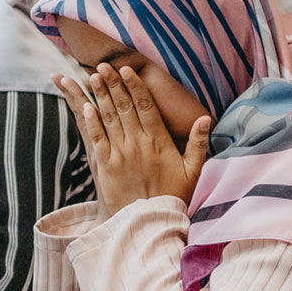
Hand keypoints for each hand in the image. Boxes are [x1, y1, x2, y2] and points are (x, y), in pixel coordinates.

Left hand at [55, 66, 210, 212]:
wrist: (149, 225)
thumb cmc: (174, 198)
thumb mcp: (193, 171)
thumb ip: (199, 143)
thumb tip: (205, 118)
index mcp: (158, 142)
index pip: (145, 107)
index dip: (135, 86)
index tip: (127, 69)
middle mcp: (137, 144)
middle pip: (123, 107)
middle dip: (113, 84)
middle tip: (104, 65)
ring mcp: (119, 154)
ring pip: (108, 118)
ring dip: (100, 95)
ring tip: (94, 76)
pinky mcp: (104, 167)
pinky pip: (96, 138)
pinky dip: (90, 120)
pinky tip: (86, 105)